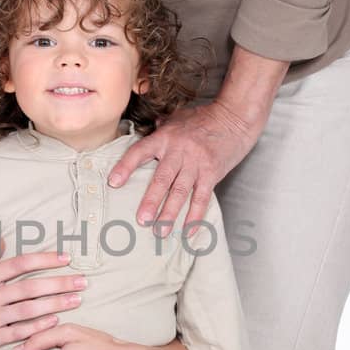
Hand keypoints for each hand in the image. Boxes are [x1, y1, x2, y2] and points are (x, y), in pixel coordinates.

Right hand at [0, 241, 88, 349]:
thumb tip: (1, 239)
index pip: (19, 264)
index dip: (44, 259)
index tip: (66, 258)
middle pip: (29, 287)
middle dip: (59, 283)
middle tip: (82, 281)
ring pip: (28, 309)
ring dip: (55, 304)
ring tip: (76, 300)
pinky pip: (19, 331)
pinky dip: (38, 326)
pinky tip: (56, 321)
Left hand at [107, 98, 258, 229]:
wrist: (236, 117)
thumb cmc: (205, 117)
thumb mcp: (179, 117)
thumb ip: (163, 126)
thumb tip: (151, 127)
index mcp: (165, 137)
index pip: (140, 152)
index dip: (126, 167)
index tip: (114, 183)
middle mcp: (179, 151)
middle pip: (162, 179)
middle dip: (151, 201)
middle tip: (142, 220)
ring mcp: (196, 163)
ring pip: (180, 192)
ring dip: (170, 213)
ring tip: (161, 231)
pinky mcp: (212, 173)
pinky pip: (201, 198)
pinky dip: (195, 216)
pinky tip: (188, 232)